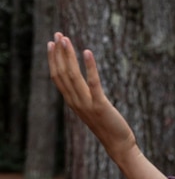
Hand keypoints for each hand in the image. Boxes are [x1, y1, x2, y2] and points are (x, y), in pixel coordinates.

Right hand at [47, 32, 135, 160]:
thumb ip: (84, 96)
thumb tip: (82, 82)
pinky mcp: (100, 105)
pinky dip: (90, 66)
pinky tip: (88, 52)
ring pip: (73, 76)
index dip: (53, 59)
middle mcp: (76, 102)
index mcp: (72, 102)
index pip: (57, 77)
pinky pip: (93, 83)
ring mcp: (87, 104)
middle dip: (59, 52)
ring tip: (67, 40)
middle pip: (62, 73)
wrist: (118, 144)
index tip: (51, 43)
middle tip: (58, 34)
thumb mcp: (91, 109)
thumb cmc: (108, 125)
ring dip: (69, 55)